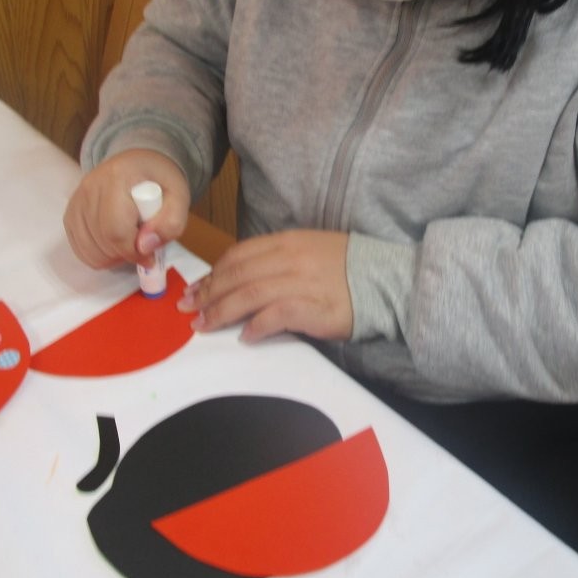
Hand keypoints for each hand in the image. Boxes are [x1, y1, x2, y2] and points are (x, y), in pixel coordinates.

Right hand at [63, 150, 189, 268]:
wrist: (137, 164)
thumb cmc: (159, 181)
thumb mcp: (179, 197)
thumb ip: (170, 223)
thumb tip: (145, 248)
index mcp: (118, 177)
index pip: (116, 229)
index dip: (133, 251)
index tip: (149, 255)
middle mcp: (90, 186)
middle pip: (101, 241)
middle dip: (124, 255)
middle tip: (141, 247)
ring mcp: (76, 200)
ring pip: (88, 249)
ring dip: (111, 257)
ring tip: (128, 242)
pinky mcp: (70, 212)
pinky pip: (79, 248)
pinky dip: (97, 255)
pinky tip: (113, 244)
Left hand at [178, 230, 352, 343]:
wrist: (387, 279)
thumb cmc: (348, 268)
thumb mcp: (310, 251)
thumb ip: (277, 260)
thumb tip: (242, 279)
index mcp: (288, 241)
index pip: (239, 255)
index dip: (213, 273)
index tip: (197, 289)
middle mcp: (291, 258)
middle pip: (237, 275)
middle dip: (209, 293)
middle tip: (190, 310)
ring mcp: (303, 282)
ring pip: (249, 294)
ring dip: (222, 311)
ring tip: (205, 325)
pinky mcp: (315, 308)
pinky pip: (276, 316)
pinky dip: (257, 326)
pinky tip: (245, 337)